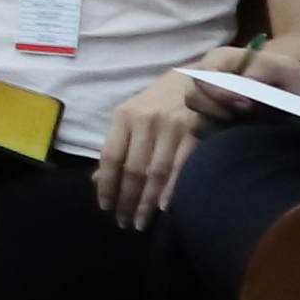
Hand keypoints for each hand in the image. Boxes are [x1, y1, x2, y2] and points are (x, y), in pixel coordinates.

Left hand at [94, 51, 255, 225]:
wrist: (203, 74)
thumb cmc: (163, 98)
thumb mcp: (135, 114)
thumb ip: (118, 145)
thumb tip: (97, 180)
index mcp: (124, 115)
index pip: (110, 157)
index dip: (107, 186)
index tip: (106, 208)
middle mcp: (146, 120)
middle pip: (132, 170)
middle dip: (127, 201)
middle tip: (124, 224)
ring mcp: (172, 126)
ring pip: (155, 173)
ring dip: (147, 203)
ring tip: (140, 223)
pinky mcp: (197, 131)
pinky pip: (181, 167)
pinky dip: (172, 190)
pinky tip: (165, 209)